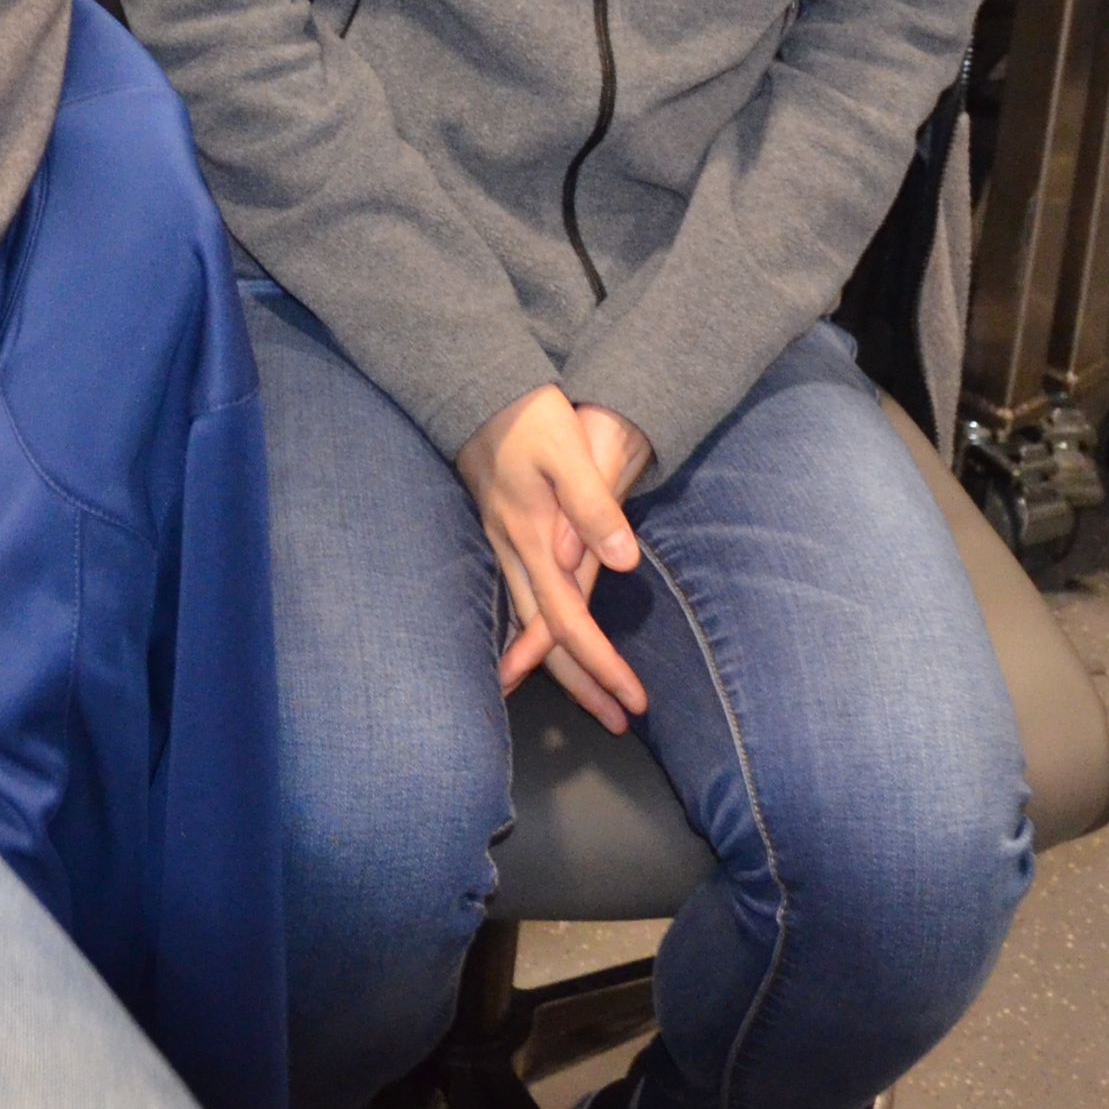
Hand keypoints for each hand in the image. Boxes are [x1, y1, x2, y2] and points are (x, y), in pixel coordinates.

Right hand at [457, 384, 647, 729]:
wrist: (475, 386)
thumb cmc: (527, 414)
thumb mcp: (566, 452)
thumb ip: (594, 508)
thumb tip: (623, 563)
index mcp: (533, 541)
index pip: (570, 624)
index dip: (602, 666)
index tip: (633, 701)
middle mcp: (514, 553)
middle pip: (548, 641)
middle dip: (583, 685)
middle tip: (619, 723)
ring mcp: (504, 546)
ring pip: (533, 625)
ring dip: (563, 667)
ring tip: (592, 698)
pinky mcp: (503, 534)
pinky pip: (523, 603)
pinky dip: (539, 636)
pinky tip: (544, 647)